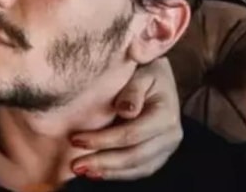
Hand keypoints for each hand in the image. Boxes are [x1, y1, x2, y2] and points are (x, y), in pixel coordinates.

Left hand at [69, 57, 182, 179]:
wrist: (158, 76)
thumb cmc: (145, 71)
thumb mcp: (141, 72)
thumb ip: (133, 90)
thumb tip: (126, 110)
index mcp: (166, 115)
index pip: (131, 134)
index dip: (103, 140)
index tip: (76, 139)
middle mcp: (170, 136)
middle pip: (134, 156)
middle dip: (103, 162)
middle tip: (75, 164)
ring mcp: (166, 148)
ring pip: (137, 168)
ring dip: (108, 172)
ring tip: (82, 171)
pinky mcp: (158, 155)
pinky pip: (139, 170)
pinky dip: (117, 174)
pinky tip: (96, 173)